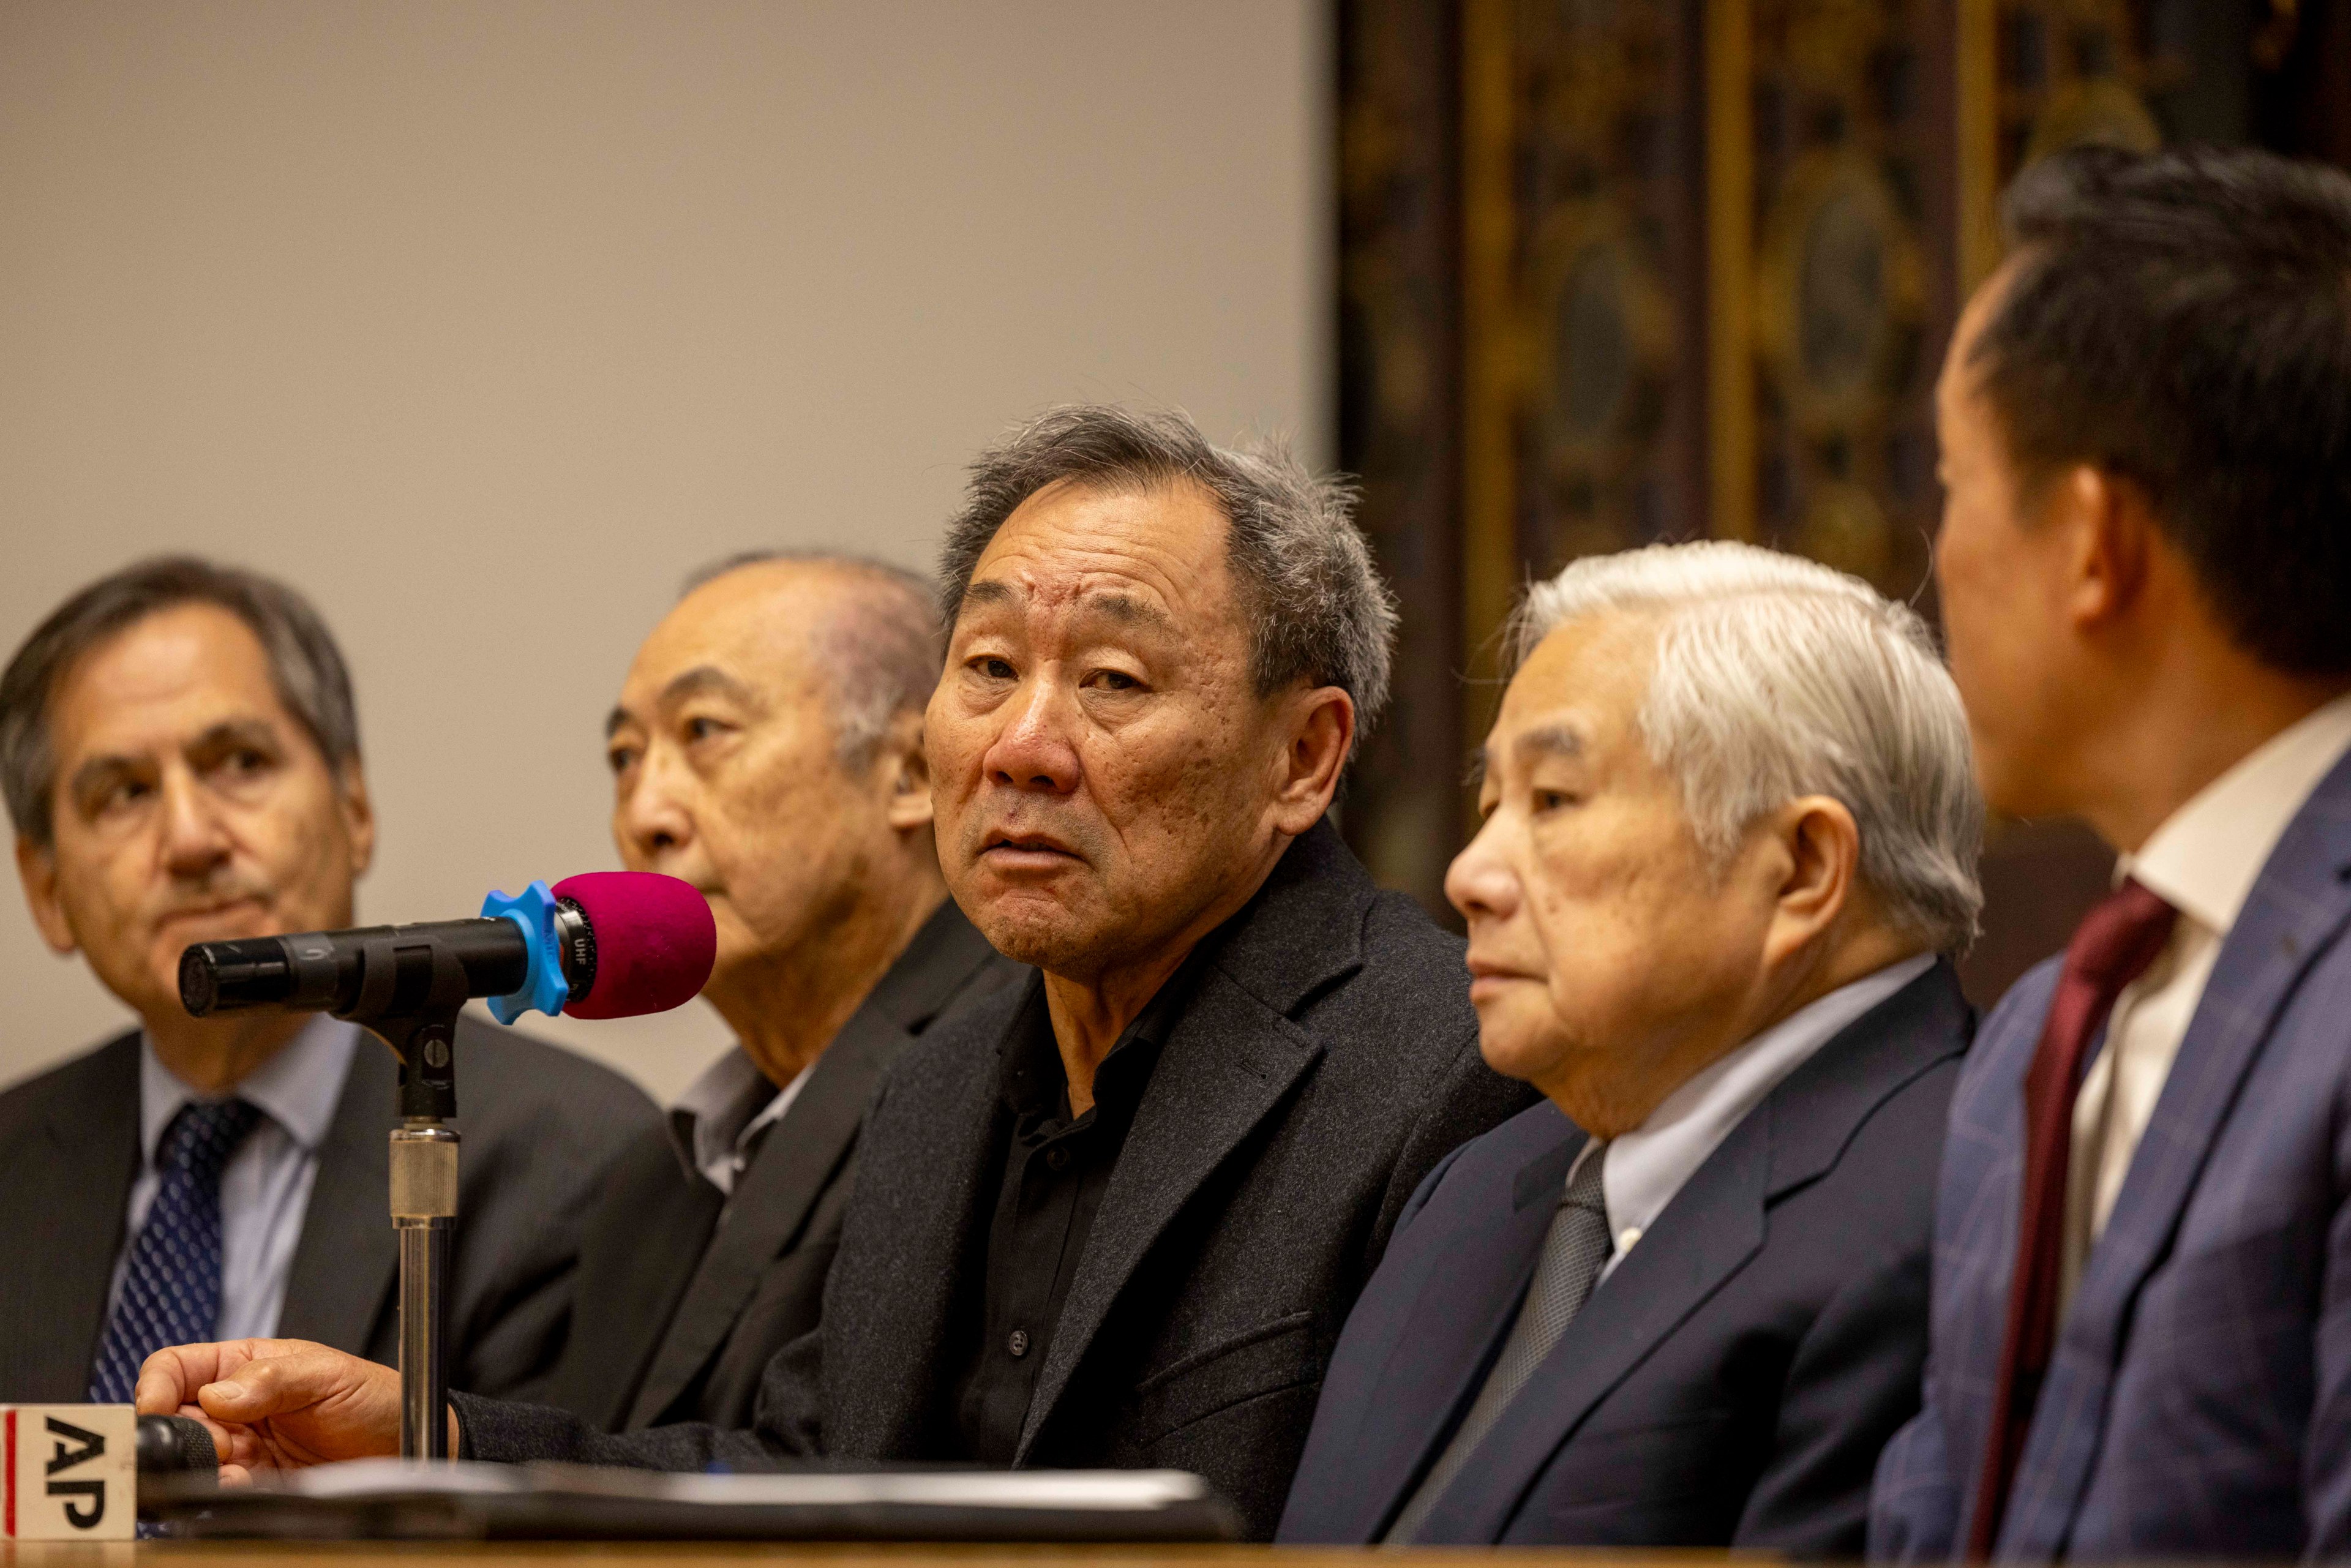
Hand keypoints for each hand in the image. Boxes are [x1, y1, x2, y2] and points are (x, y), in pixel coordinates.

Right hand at [134, 1339, 446, 1479]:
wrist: (408, 1446)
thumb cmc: (376, 1397)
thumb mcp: (328, 1374)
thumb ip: (273, 1377)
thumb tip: (219, 1394)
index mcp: (245, 1365)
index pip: (176, 1368)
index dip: (157, 1385)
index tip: (156, 1407)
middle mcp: (235, 1407)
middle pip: (172, 1419)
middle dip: (181, 1433)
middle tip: (219, 1439)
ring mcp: (242, 1448)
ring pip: (191, 1459)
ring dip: (202, 1464)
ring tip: (237, 1461)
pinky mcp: (254, 1484)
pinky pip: (217, 1491)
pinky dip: (219, 1490)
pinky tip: (241, 1481)